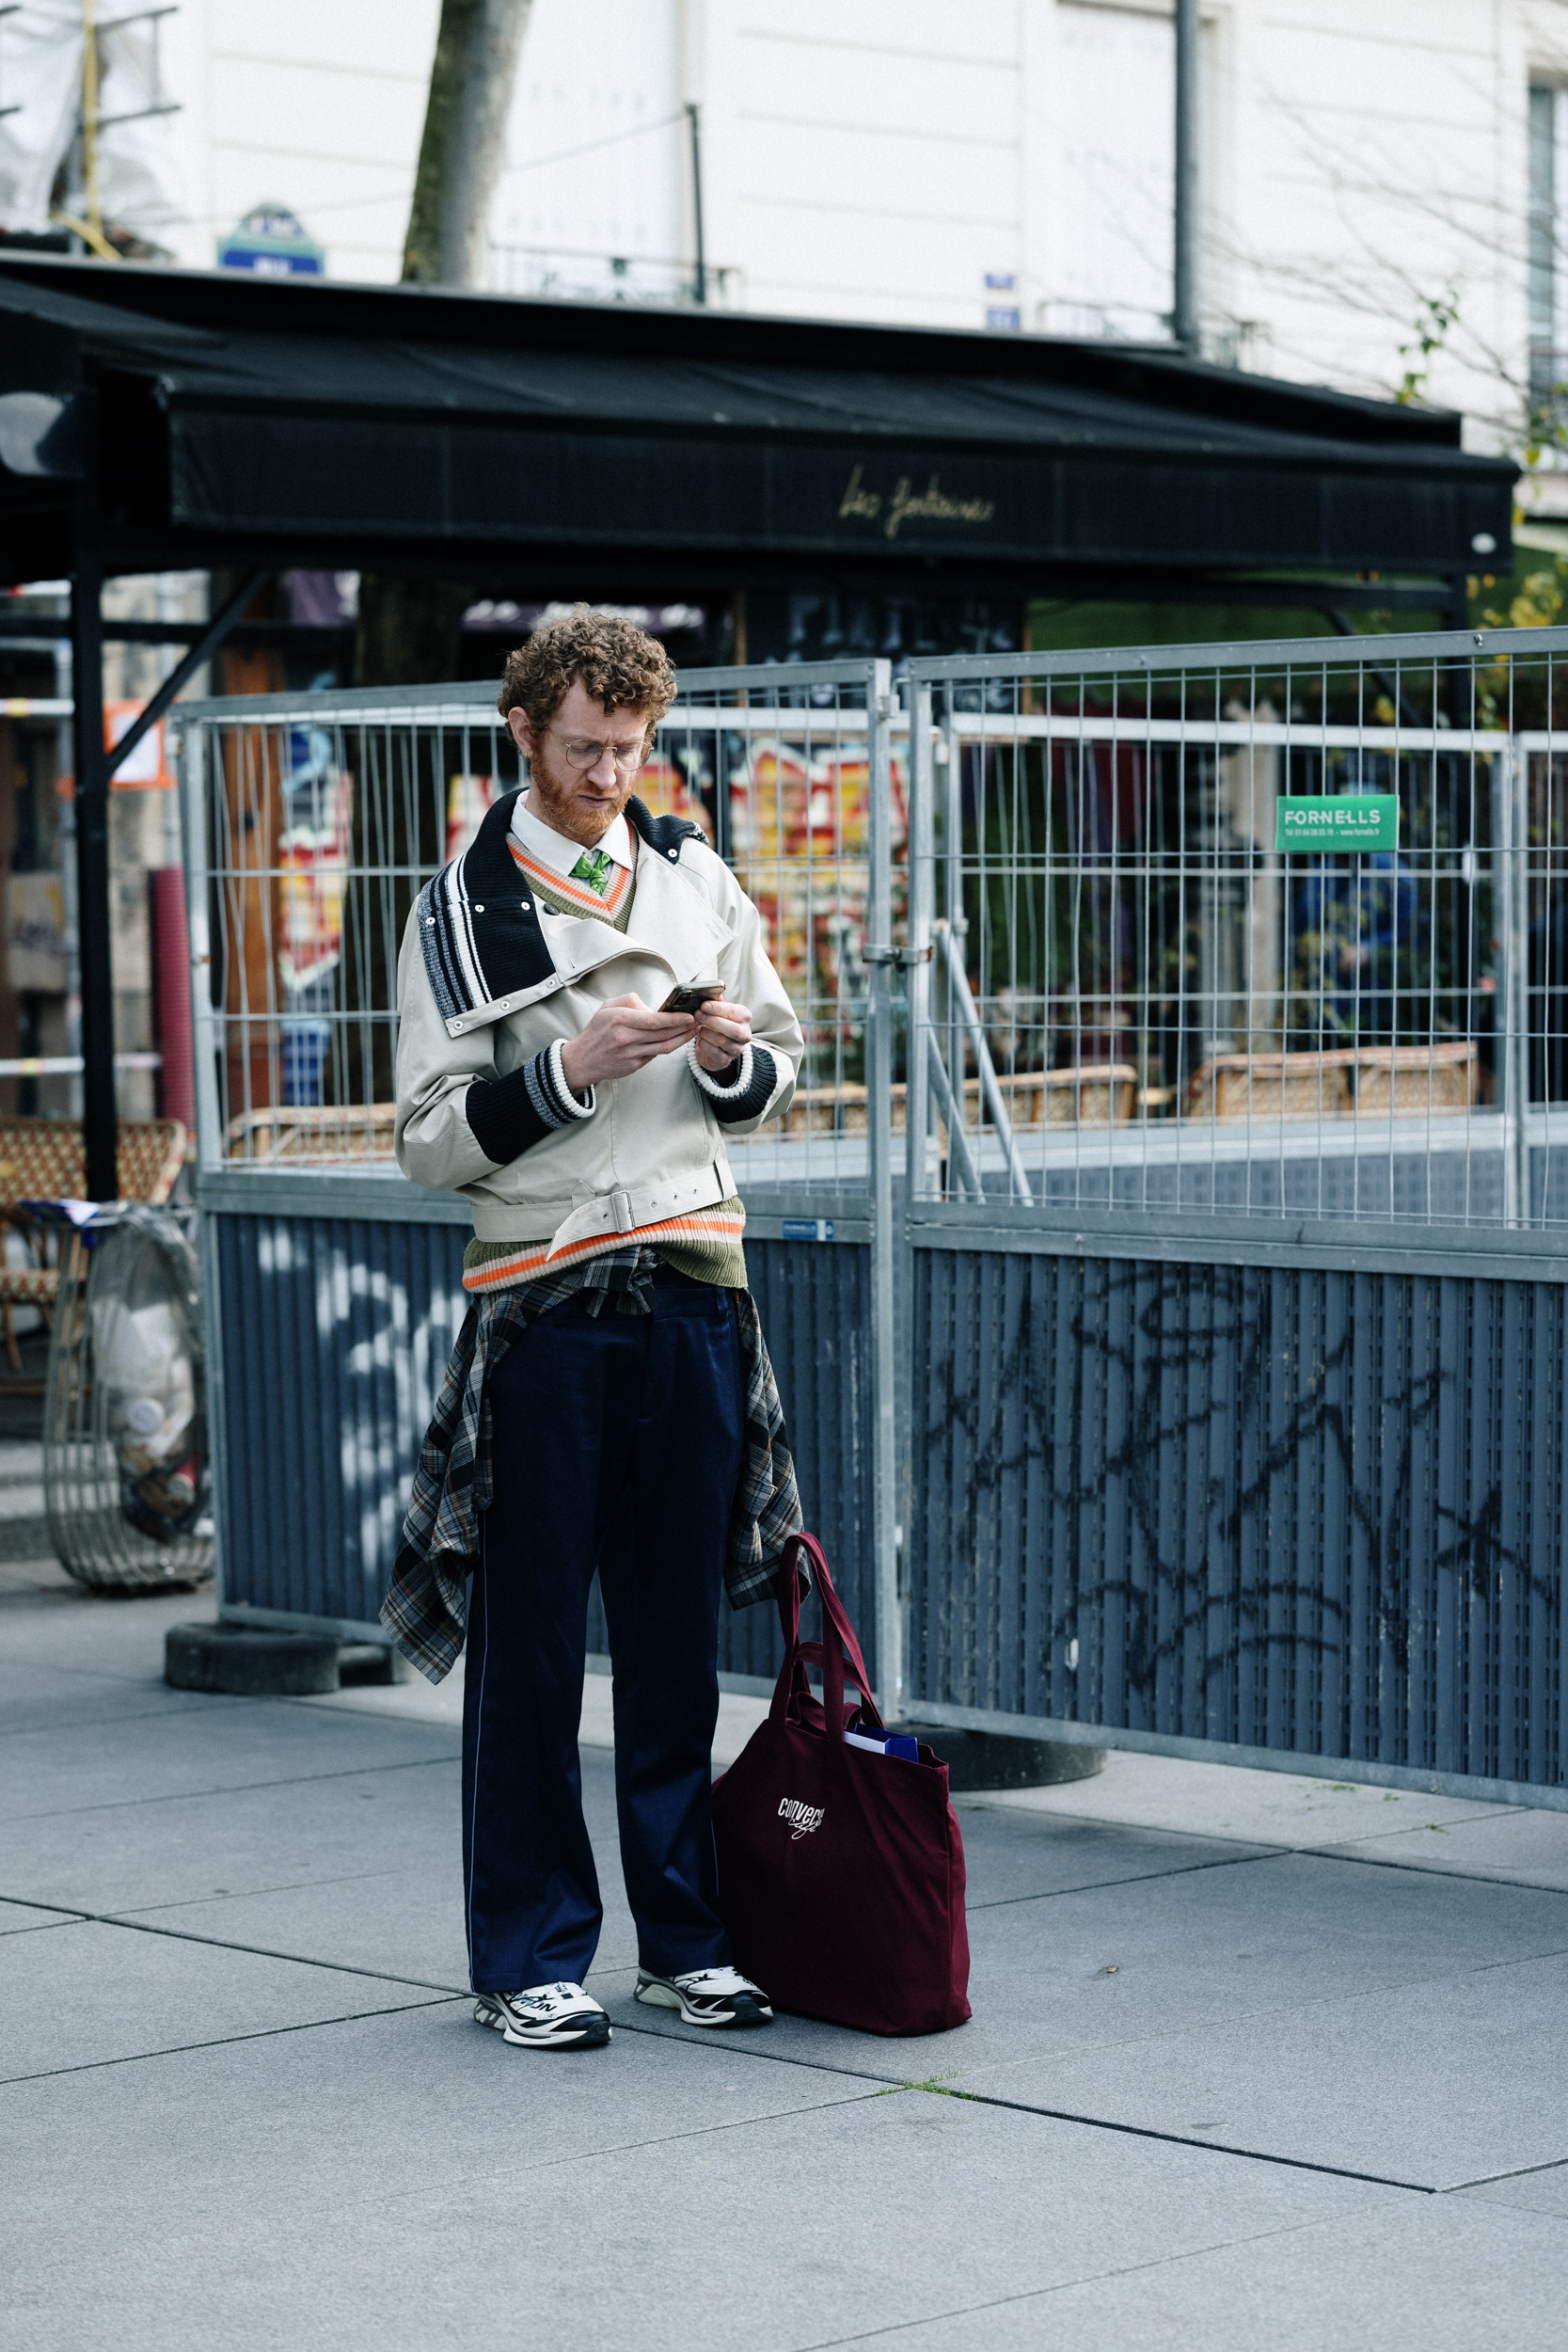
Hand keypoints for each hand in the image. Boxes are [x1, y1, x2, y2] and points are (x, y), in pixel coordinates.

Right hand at [559, 994, 695, 1090]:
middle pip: (662, 1034)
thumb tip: (650, 1006)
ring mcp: (630, 1054)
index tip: (689, 1016)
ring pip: (663, 1047)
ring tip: (693, 1031)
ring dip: (681, 1039)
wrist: (582, 1060)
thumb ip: (629, 1000)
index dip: (674, 1019)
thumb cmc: (596, 1031)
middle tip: (698, 1021)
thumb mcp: (607, 1007)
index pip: (653, 1020)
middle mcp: (625, 1038)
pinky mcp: (634, 1066)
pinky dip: (667, 1047)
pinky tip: (676, 1040)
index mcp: (619, 1020)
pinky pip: (655, 1055)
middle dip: (684, 1028)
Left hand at [693, 996, 752, 1073]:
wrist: (715, 1048)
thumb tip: (714, 994)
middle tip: (697, 1014)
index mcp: (744, 1017)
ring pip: (722, 1041)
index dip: (718, 1008)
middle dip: (713, 1021)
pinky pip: (714, 1052)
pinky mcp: (726, 1059)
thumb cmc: (717, 1026)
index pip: (734, 1012)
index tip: (704, 1005)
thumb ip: (717, 1003)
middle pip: (733, 1029)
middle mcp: (744, 1034)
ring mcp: (737, 1048)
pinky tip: (699, 1038)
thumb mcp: (718, 1012)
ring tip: (697, 1026)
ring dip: (706, 1032)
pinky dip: (704, 1044)